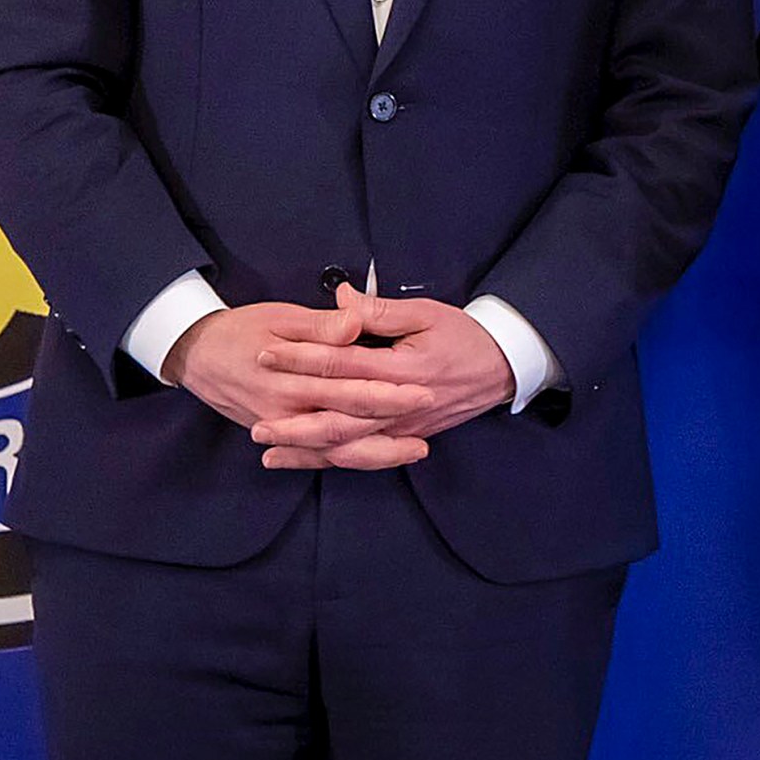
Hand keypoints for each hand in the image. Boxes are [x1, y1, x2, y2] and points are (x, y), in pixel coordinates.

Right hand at [160, 300, 434, 470]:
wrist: (195, 355)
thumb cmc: (240, 330)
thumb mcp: (279, 317)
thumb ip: (322, 326)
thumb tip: (354, 322)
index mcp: (290, 378)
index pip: (348, 387)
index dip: (388, 391)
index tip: (424, 388)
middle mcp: (285, 410)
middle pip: (347, 424)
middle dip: (392, 424)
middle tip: (432, 420)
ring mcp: (282, 428)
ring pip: (336, 450)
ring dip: (378, 452)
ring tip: (418, 449)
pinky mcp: (282, 435)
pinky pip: (320, 456)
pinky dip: (350, 459)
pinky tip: (381, 458)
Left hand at [247, 286, 516, 469]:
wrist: (505, 367)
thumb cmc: (466, 335)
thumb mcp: (427, 313)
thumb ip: (380, 310)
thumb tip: (340, 300)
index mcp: (405, 369)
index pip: (342, 365)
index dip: (301, 359)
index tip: (265, 353)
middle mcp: (402, 405)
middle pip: (340, 418)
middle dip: (294, 421)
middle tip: (254, 422)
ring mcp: (406, 426)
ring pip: (349, 445)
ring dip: (307, 449)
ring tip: (268, 447)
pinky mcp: (408, 437)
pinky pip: (365, 455)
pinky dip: (331, 460)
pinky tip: (303, 460)